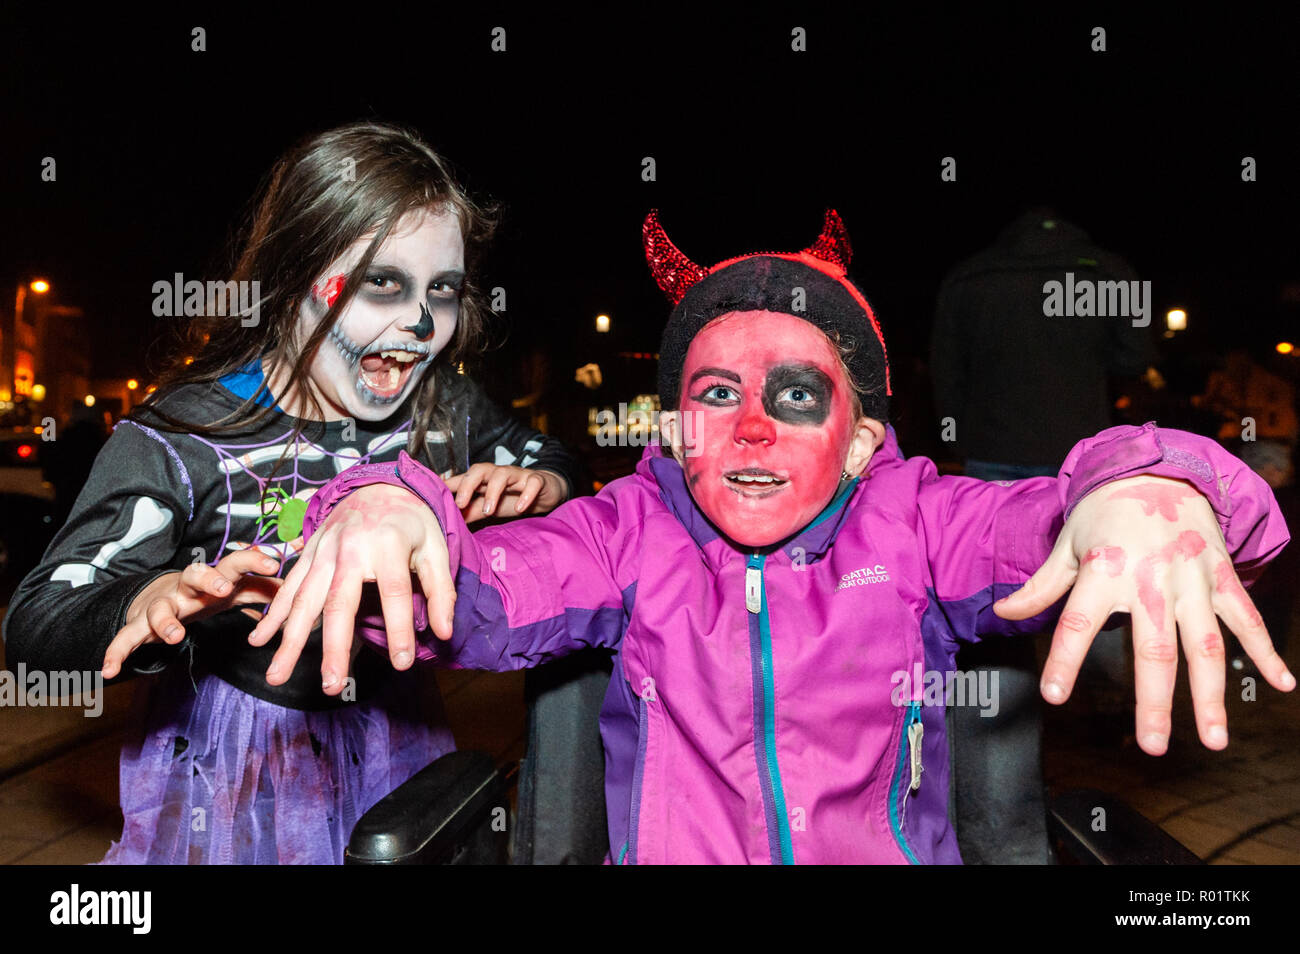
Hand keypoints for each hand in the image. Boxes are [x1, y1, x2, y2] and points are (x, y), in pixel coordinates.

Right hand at [102, 548, 282, 677]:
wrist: (158, 595)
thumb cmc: (206, 593)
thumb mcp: (235, 591)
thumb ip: (265, 590)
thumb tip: (301, 588)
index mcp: (215, 579)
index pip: (234, 564)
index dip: (253, 561)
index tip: (273, 563)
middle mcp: (188, 587)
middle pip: (195, 575)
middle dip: (209, 579)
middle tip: (222, 588)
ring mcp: (162, 605)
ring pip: (160, 608)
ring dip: (166, 621)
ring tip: (175, 636)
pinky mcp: (139, 625)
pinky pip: (125, 638)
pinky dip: (116, 652)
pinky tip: (108, 670)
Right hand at [247, 482, 455, 693]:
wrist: (377, 486)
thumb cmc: (411, 523)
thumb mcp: (436, 548)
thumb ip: (441, 591)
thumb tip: (445, 633)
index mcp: (388, 544)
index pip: (395, 592)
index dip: (399, 629)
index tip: (402, 664)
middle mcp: (350, 548)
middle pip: (339, 602)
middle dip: (333, 647)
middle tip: (331, 684)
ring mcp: (323, 551)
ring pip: (304, 600)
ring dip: (290, 640)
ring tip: (278, 675)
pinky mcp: (308, 553)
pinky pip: (288, 587)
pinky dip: (273, 615)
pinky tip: (258, 640)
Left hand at [444, 464, 566, 523]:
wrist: (545, 492)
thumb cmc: (512, 498)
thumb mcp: (488, 508)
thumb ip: (469, 512)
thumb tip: (445, 520)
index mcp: (483, 480)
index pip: (462, 478)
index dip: (447, 484)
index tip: (431, 491)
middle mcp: (498, 474)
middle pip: (479, 470)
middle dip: (468, 485)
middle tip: (461, 503)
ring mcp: (518, 476)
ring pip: (503, 474)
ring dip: (493, 491)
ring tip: (489, 511)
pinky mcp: (536, 480)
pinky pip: (531, 483)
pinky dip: (526, 494)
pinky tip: (520, 508)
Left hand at [994, 474, 1294, 754]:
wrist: (1157, 470)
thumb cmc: (1104, 514)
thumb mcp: (1066, 544)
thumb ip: (1041, 586)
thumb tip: (1003, 614)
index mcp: (1105, 570)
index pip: (1078, 622)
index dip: (1065, 660)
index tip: (1054, 696)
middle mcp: (1151, 579)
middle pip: (1154, 649)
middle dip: (1154, 701)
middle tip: (1152, 746)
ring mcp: (1192, 579)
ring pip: (1204, 645)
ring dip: (1211, 695)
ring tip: (1212, 739)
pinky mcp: (1222, 575)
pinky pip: (1248, 618)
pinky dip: (1266, 651)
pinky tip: (1284, 685)